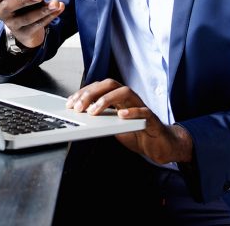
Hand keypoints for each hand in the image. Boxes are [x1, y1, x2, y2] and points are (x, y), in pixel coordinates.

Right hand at [0, 0, 64, 47]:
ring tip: (55, 3)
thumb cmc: (22, 7)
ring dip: (43, 10)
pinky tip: (59, 8)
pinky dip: (51, 15)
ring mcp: (13, 25)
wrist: (26, 30)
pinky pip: (39, 25)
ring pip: (27, 18)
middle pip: (9, 6)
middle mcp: (3, 13)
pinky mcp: (25, 34)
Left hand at [65, 79, 192, 164]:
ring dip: (108, 99)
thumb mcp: (112, 126)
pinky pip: (144, 111)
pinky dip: (133, 111)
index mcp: (118, 98)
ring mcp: (141, 106)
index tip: (70, 102)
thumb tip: (80, 117)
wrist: (159, 146)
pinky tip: (121, 115)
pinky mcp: (152, 119)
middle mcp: (129, 98)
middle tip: (78, 107)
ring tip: (94, 111)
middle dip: (92, 93)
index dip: (83, 93)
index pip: (99, 87)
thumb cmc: (136, 133)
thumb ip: (101, 119)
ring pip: (126, 92)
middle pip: (110, 85)